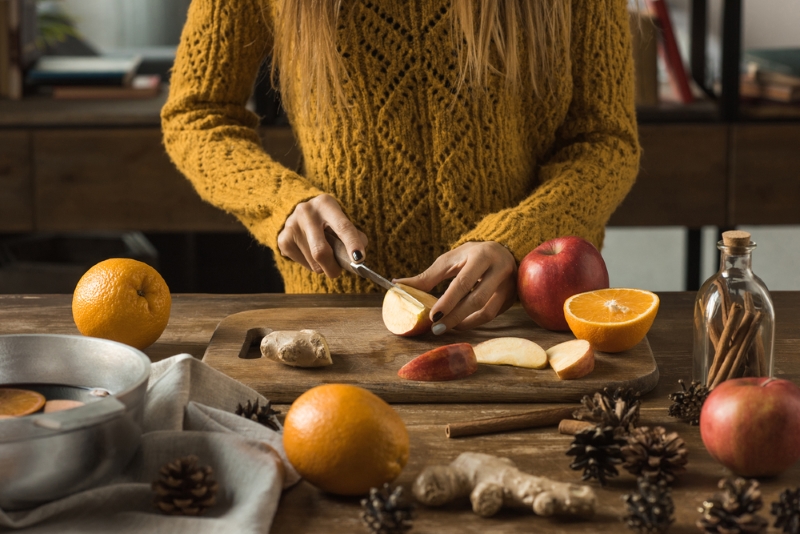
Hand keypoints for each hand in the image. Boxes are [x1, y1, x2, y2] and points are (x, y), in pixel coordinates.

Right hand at [277, 194, 367, 276]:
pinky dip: (312, 265)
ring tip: (323, 254)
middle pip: (320, 251)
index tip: (359, 259)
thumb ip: (352, 236)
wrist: (298, 213)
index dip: (352, 243)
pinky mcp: (283, 240)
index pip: (342, 227)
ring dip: (323, 266)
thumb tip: (357, 258)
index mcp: (325, 204)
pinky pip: (303, 264)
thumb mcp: (340, 219)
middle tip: (338, 271)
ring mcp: (291, 226)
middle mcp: (306, 212)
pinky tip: (310, 252)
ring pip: (313, 263)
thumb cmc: (327, 220)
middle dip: (332, 267)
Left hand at [395, 241, 516, 332]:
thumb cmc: (471, 255)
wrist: (504, 251)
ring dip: (465, 323)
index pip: (463, 282)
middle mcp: (500, 269)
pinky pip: (492, 316)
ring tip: (447, 326)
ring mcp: (509, 285)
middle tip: (437, 328)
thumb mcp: (450, 260)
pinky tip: (461, 323)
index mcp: (482, 255)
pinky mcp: (512, 297)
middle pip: (477, 299)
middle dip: (455, 317)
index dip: (448, 301)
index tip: (432, 316)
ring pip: (487, 312)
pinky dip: (474, 321)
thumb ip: (428, 276)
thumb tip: (398, 285)